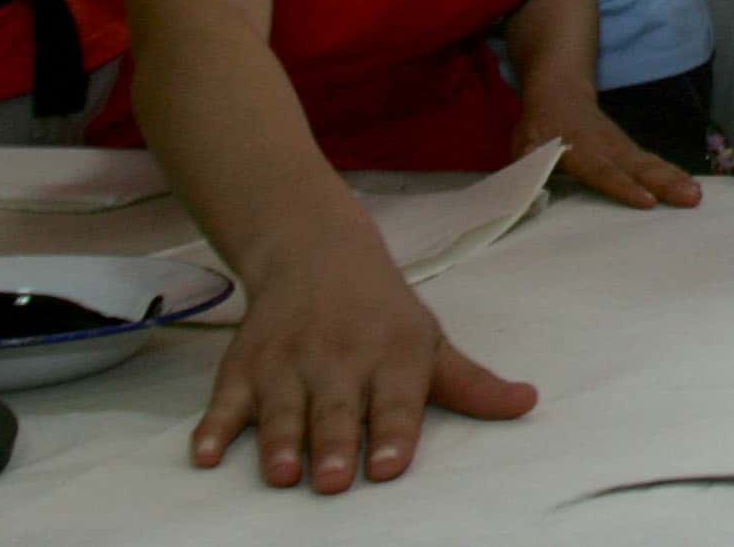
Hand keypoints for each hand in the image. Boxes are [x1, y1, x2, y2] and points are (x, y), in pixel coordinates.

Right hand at [191, 236, 535, 492]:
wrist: (318, 253)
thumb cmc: (384, 314)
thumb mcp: (433, 342)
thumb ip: (473, 384)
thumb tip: (528, 404)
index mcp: (393, 355)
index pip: (396, 400)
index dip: (393, 433)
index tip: (389, 465)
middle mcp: (341, 358)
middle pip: (336, 410)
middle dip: (333, 445)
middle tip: (332, 481)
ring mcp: (288, 362)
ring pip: (283, 408)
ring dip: (280, 441)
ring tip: (282, 475)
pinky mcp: (244, 366)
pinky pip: (225, 400)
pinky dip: (213, 426)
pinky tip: (205, 455)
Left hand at [514, 91, 701, 210]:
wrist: (561, 89)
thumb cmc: (541, 126)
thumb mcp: (524, 146)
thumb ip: (526, 170)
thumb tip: (526, 200)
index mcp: (579, 149)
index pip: (603, 170)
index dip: (624, 186)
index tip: (648, 201)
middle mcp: (607, 147)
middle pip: (638, 167)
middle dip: (665, 183)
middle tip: (692, 198)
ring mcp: (622, 146)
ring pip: (651, 163)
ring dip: (675, 179)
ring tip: (697, 195)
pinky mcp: (630, 149)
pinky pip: (653, 162)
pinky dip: (674, 173)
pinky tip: (691, 185)